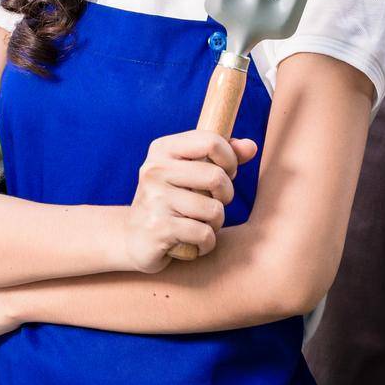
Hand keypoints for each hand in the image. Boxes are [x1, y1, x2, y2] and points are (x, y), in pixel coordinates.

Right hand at [119, 129, 258, 272]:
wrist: (133, 238)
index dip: (229, 159)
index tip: (226, 172)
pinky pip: (204, 234)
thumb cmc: (172, 200)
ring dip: (216, 223)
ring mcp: (154, 199)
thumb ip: (224, 156)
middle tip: (214, 203)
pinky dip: (206, 243)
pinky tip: (194, 242)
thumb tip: (251, 147)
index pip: (211, 141)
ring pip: (213, 210)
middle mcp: (154, 170)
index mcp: (163, 149)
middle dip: (225, 195)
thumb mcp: (192, 172)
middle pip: (216, 177)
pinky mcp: (158, 228)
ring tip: (201, 224)